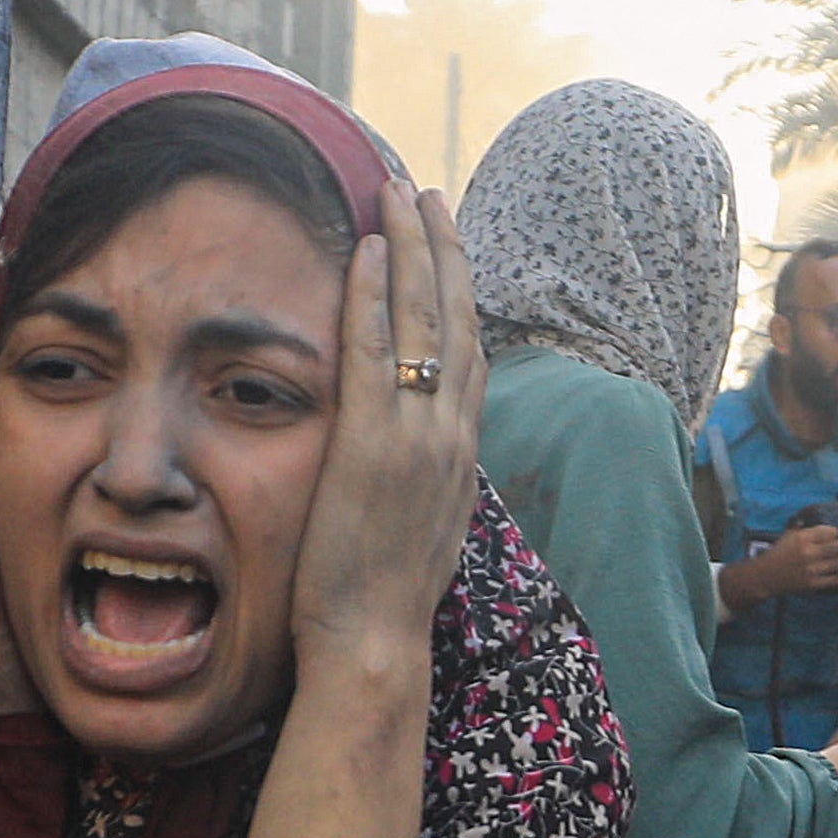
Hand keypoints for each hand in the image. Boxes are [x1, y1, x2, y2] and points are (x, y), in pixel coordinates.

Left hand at [287, 186, 484, 695]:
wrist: (376, 645)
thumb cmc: (384, 600)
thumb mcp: (420, 528)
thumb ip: (422, 478)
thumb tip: (413, 454)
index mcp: (462, 454)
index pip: (471, 351)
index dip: (461, 289)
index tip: (445, 242)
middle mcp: (452, 434)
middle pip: (459, 316)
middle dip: (442, 246)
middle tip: (424, 191)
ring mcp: (417, 436)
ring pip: (425, 319)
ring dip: (412, 247)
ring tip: (397, 193)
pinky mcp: (373, 443)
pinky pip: (375, 351)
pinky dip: (373, 295)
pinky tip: (365, 251)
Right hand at [735, 514, 837, 605]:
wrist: (765, 576)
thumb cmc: (777, 554)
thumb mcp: (787, 535)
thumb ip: (801, 526)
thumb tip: (816, 519)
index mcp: (802, 538)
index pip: (831, 532)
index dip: (837, 533)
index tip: (837, 536)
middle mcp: (808, 553)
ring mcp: (811, 569)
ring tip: (836, 561)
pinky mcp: (812, 584)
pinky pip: (835, 579)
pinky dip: (835, 576)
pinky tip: (831, 573)